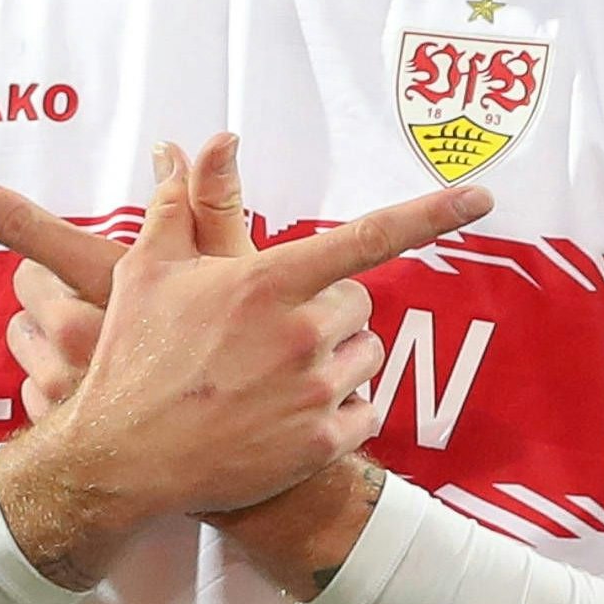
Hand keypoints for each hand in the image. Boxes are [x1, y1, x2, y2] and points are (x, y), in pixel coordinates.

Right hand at [0, 138, 486, 587]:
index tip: (479, 197)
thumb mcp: (149, 271)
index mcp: (268, 283)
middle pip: (361, 302)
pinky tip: (290, 415)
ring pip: (368, 355)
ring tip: (278, 376)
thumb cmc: (136, 358)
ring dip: (339, 359)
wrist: (124, 458)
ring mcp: (316, 391)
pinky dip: (341, 411)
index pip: (365, 238)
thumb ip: (183, 203)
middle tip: (277, 332)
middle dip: (330, 311)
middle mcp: (302, 334)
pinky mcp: (321, 441)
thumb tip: (199, 145)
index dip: (430, 214)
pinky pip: (366, 410)